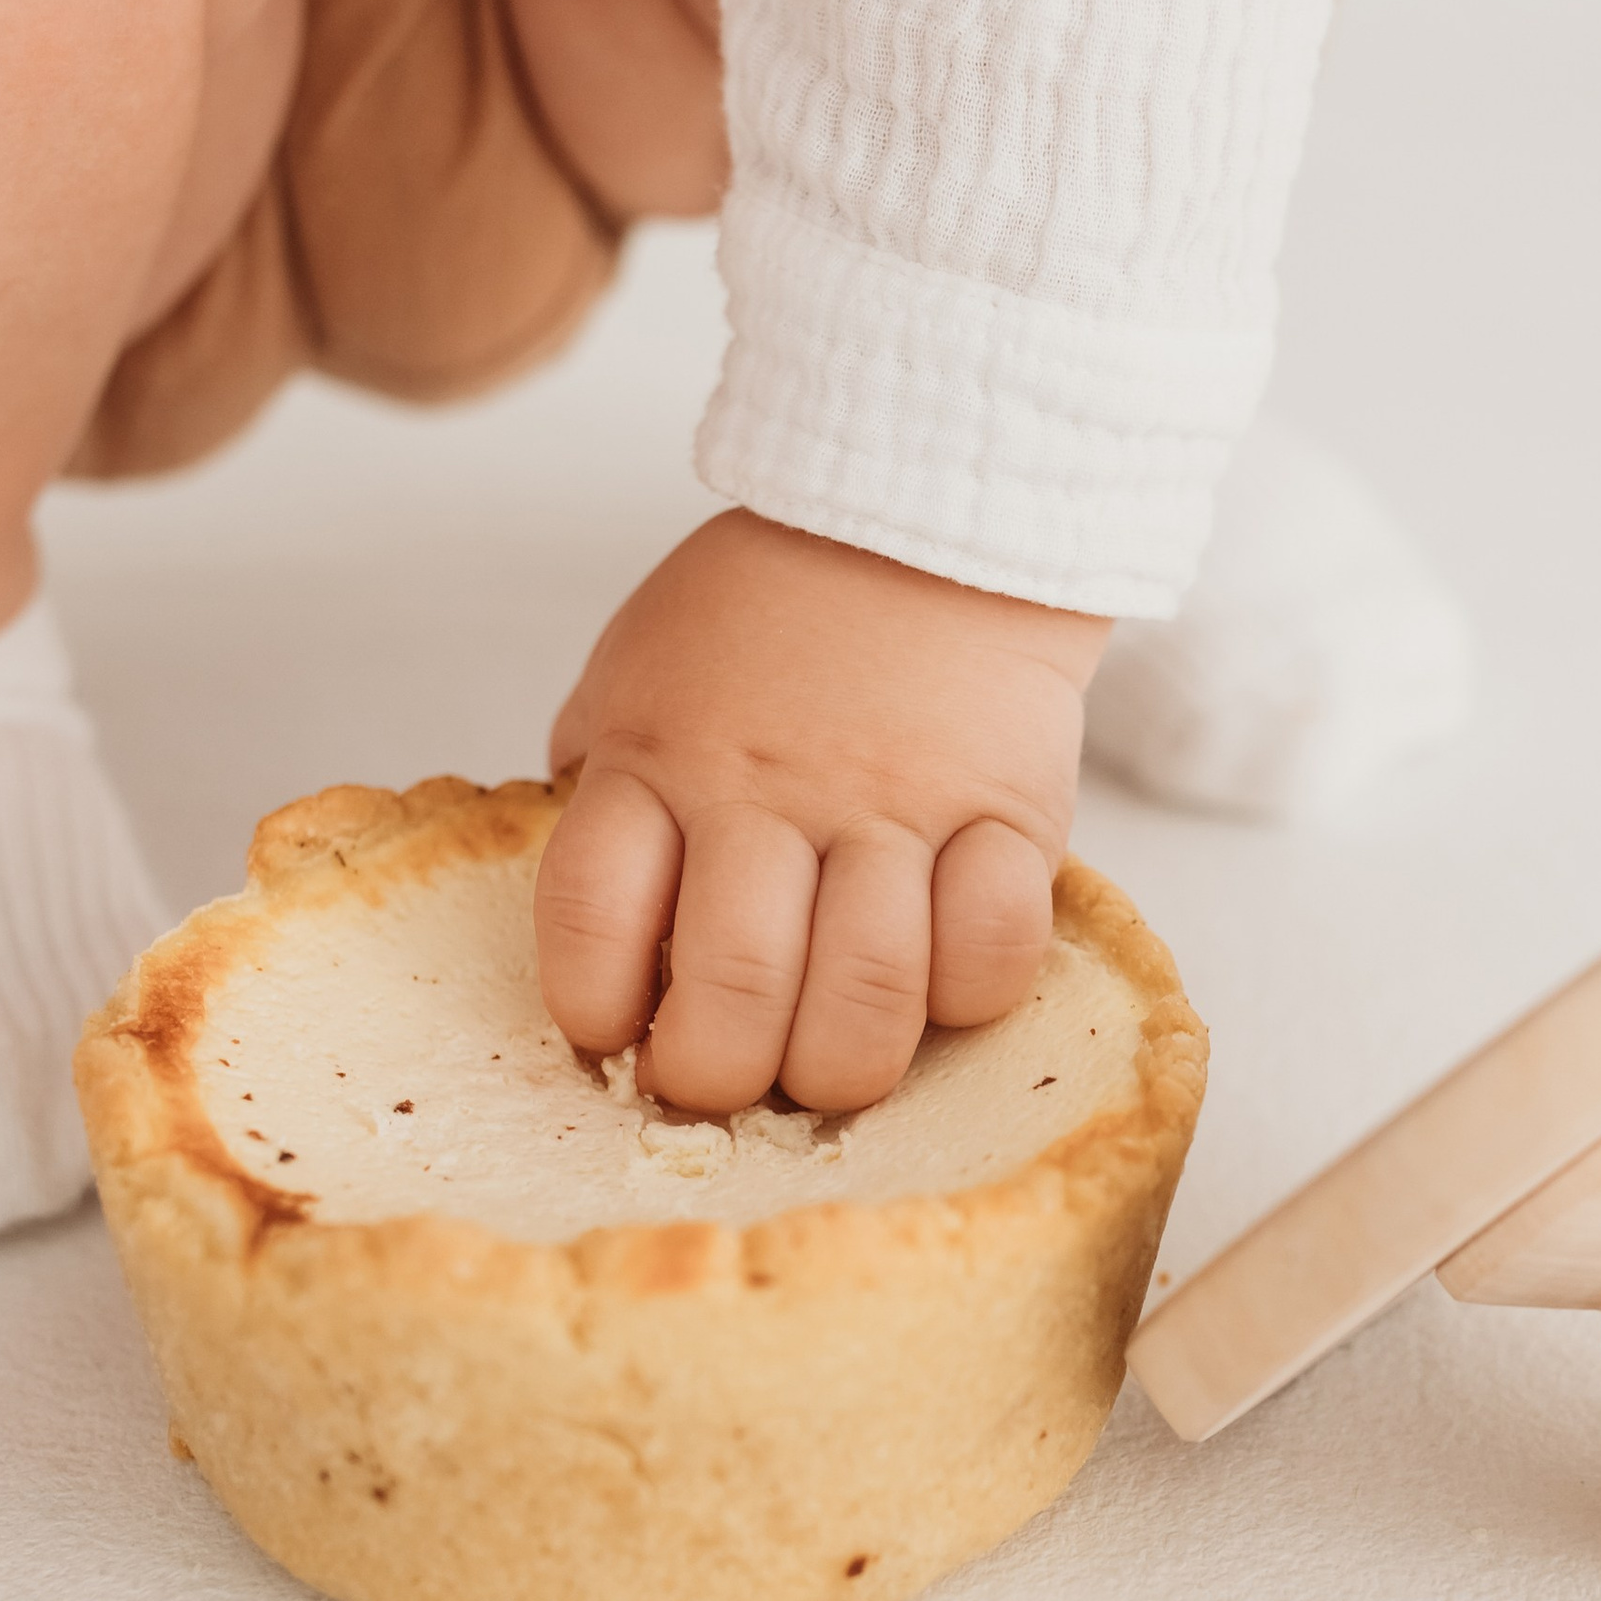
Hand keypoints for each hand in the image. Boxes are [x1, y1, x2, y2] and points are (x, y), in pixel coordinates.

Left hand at [535, 512, 1108, 1113]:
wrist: (931, 520)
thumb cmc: (771, 610)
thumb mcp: (642, 668)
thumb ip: (607, 781)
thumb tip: (591, 911)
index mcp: (657, 755)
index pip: (592, 919)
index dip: (593, 1012)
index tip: (618, 1034)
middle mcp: (768, 790)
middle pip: (736, 992)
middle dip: (720, 1080)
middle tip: (730, 1078)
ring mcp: (896, 806)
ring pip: (868, 998)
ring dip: (841, 1069)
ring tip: (827, 1060)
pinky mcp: (1009, 816)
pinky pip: (994, 953)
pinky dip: (965, 998)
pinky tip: (937, 982)